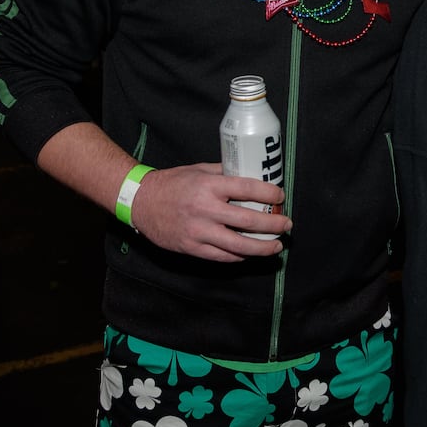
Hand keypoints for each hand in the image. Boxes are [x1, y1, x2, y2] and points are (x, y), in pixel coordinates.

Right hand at [132, 162, 289, 262]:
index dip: (269, 194)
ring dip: (262, 247)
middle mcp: (205, 209)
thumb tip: (251, 175)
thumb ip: (224, 173)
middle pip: (248, 221)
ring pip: (238, 246)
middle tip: (286, 225)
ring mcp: (198, 231)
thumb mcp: (199, 170)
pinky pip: (222, 256)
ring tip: (276, 246)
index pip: (247, 189)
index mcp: (209, 186)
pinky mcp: (191, 247)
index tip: (280, 196)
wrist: (140, 202)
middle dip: (273, 225)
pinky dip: (239, 256)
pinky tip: (250, 253)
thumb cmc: (171, 183)